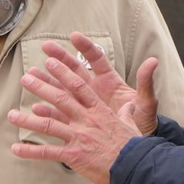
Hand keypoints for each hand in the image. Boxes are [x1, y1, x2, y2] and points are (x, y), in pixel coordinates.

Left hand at [9, 52, 159, 183]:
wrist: (134, 169)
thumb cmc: (134, 147)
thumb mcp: (132, 124)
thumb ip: (126, 113)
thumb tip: (129, 106)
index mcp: (99, 110)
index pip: (78, 87)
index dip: (63, 73)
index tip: (50, 63)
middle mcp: (86, 120)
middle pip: (60, 99)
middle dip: (41, 87)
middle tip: (26, 78)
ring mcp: (78, 137)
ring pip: (48, 124)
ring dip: (27, 119)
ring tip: (10, 115)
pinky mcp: (74, 155)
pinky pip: (48, 152)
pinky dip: (30, 151)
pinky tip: (16, 149)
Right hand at [29, 32, 160, 134]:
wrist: (137, 147)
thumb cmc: (144, 122)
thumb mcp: (146, 104)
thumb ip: (146, 83)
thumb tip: (153, 61)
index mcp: (110, 81)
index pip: (96, 59)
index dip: (86, 47)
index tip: (74, 36)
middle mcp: (94, 90)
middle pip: (74, 70)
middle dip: (60, 58)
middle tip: (45, 47)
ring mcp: (84, 105)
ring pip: (62, 90)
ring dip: (47, 82)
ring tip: (30, 75)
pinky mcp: (78, 122)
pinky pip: (60, 115)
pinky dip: (48, 111)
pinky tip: (36, 108)